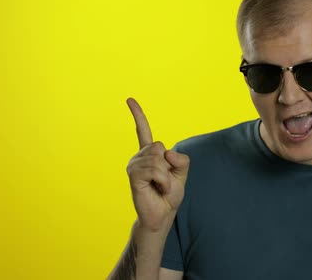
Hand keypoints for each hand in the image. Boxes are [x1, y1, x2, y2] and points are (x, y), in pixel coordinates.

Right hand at [125, 98, 189, 231]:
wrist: (162, 213)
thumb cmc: (170, 194)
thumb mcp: (182, 173)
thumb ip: (180, 159)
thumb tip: (166, 153)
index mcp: (150, 154)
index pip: (143, 130)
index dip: (137, 115)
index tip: (129, 99)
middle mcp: (139, 156)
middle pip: (160, 146)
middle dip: (169, 165)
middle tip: (165, 180)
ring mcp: (134, 165)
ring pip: (158, 159)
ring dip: (166, 176)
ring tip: (160, 186)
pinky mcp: (133, 176)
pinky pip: (155, 169)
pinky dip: (162, 180)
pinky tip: (157, 188)